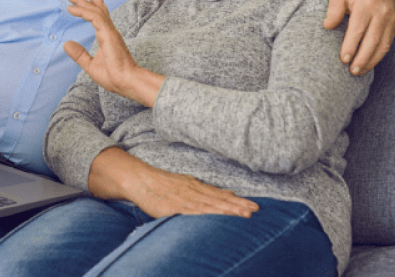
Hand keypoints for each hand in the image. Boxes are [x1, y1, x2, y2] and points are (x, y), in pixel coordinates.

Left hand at [64, 0, 163, 106]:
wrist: (126, 82)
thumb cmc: (114, 76)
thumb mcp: (90, 65)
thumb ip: (79, 54)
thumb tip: (66, 44)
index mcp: (106, 35)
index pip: (96, 15)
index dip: (85, 6)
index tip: (73, 2)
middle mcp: (109, 30)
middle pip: (98, 5)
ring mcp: (110, 31)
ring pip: (96, 8)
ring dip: (82, 0)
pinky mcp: (109, 34)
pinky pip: (95, 17)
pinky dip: (84, 12)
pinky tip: (73, 9)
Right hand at [88, 148, 258, 218]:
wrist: (139, 179)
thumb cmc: (162, 184)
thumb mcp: (188, 183)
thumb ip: (208, 190)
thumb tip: (229, 192)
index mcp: (197, 186)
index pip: (221, 196)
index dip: (237, 202)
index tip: (253, 206)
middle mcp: (193, 191)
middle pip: (219, 200)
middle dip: (237, 206)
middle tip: (255, 210)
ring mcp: (184, 198)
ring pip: (209, 205)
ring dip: (227, 209)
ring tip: (243, 213)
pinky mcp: (173, 205)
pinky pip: (192, 211)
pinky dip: (206, 212)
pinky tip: (216, 215)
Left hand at [323, 0, 394, 75]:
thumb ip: (333, 9)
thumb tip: (327, 26)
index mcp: (366, 4)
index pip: (358, 29)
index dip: (351, 46)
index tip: (343, 59)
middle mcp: (381, 12)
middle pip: (373, 40)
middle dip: (362, 58)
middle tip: (352, 71)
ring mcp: (391, 19)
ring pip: (383, 44)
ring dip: (372, 61)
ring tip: (359, 71)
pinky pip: (388, 43)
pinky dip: (379, 55)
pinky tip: (369, 63)